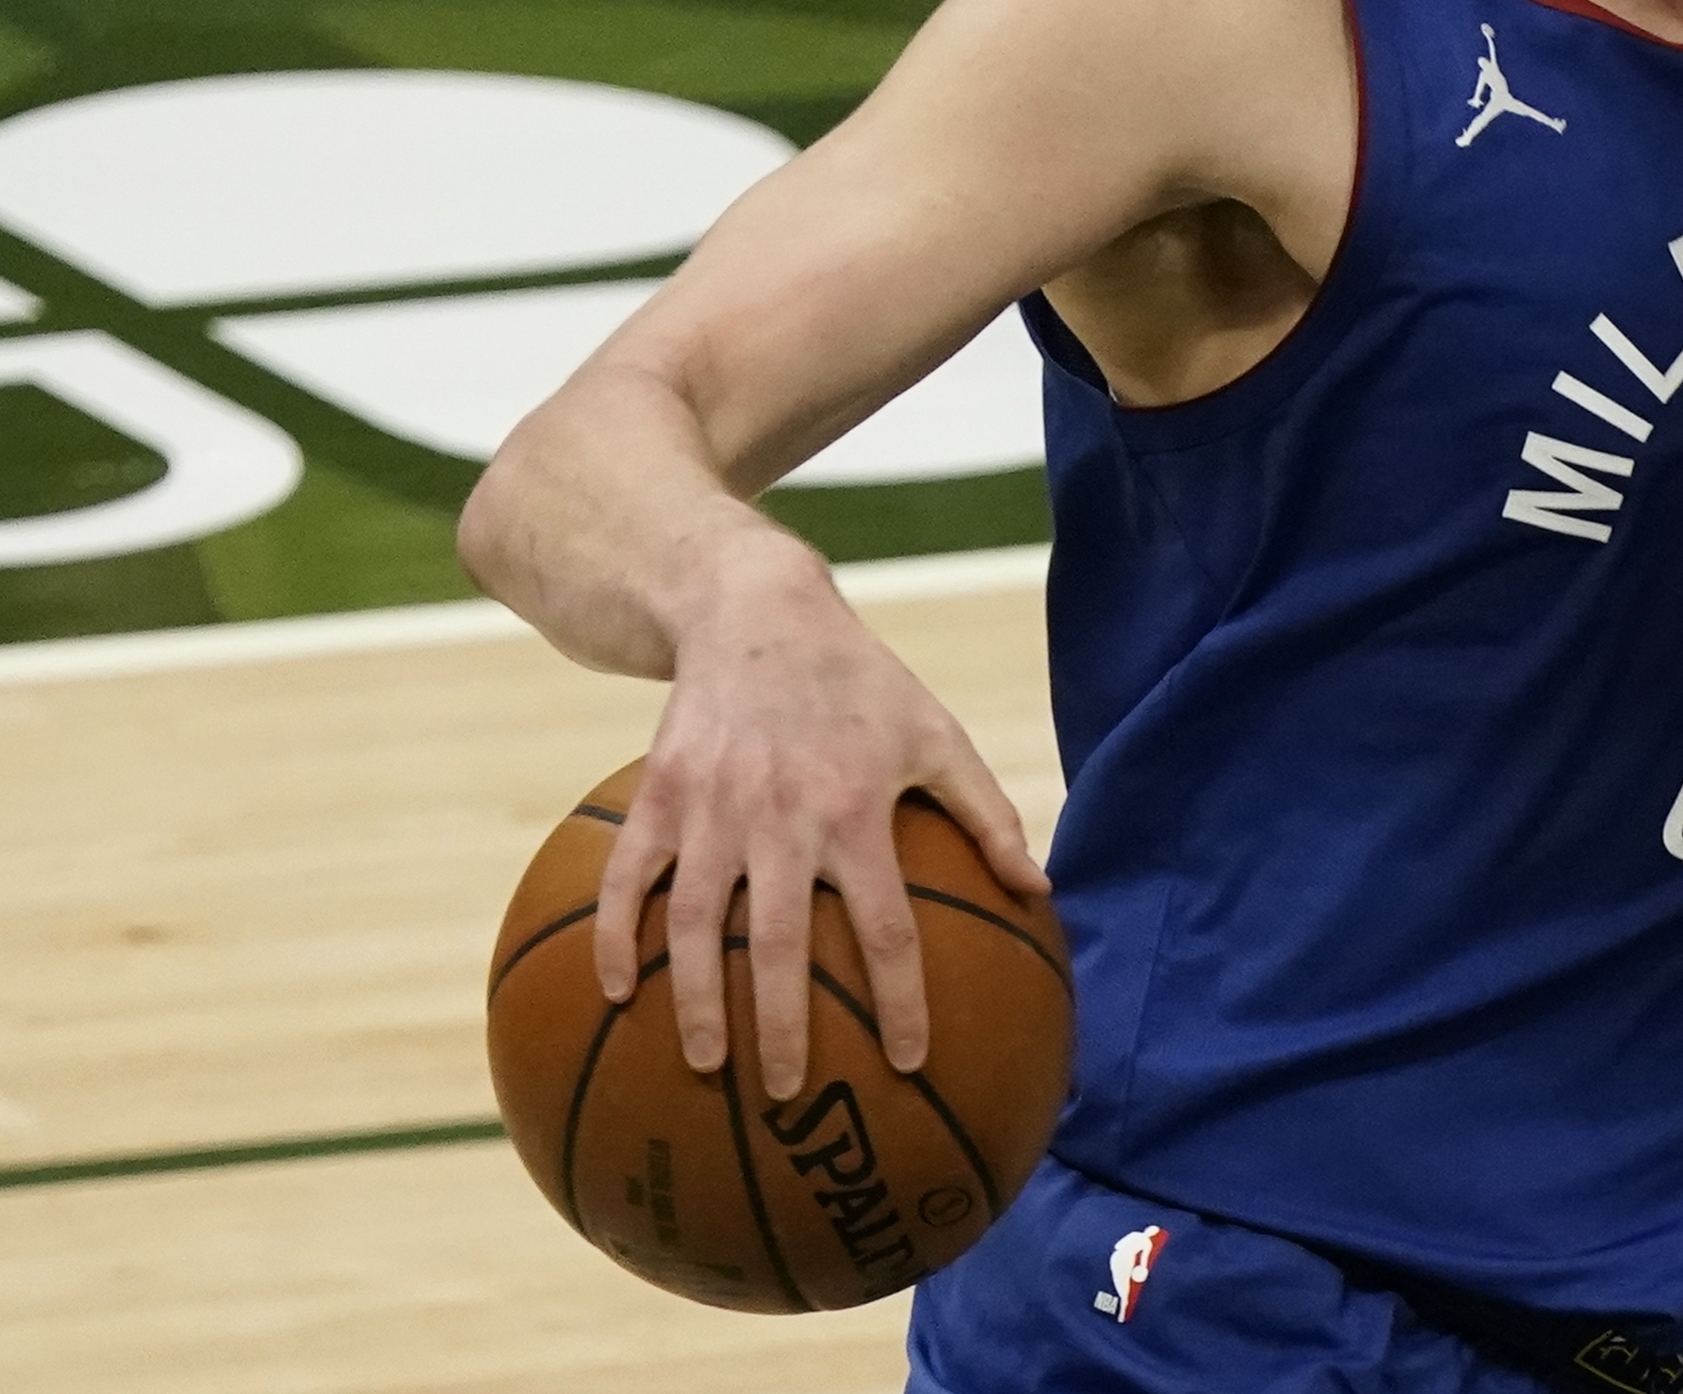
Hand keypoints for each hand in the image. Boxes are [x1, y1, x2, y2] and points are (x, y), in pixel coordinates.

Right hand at [591, 532, 1048, 1101]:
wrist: (757, 612)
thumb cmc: (862, 684)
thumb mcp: (937, 734)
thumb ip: (988, 815)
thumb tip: (1040, 890)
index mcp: (857, 810)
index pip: (885, 927)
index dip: (900, 998)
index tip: (908, 1061)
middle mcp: (783, 818)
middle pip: (778, 946)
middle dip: (783, 1029)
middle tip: (792, 1098)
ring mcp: (713, 810)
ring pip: (696, 926)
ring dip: (697, 1002)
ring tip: (706, 1064)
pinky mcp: (660, 797)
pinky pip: (630, 880)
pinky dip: (616, 937)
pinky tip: (614, 991)